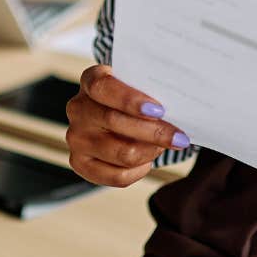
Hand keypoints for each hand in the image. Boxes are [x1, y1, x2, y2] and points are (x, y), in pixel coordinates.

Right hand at [65, 64, 188, 187]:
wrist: (113, 115)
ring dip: (150, 151)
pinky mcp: (80, 163)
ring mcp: (76, 138)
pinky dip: (140, 170)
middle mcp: (78, 108)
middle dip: (154, 132)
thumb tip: (179, 108)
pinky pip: (117, 175)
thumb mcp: (138, 84)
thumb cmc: (133, 98)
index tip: (159, 110)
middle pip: (115, 122)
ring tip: (164, 146)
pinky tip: (148, 160)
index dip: (130, 100)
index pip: (103, 88)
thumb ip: (151, 90)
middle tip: (180, 137)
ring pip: (121, 153)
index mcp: (91, 80)